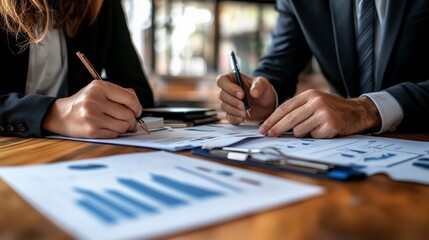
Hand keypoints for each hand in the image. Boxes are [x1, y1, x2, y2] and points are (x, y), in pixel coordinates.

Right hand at [43, 80, 142, 137]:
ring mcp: (92, 116)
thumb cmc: (84, 102)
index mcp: (99, 87)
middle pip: (128, 114)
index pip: (129, 98)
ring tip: (119, 124)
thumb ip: (119, 93)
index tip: (137, 111)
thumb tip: (137, 105)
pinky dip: (116, 132)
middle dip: (133, 120)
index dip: (137, 107)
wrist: (61, 115)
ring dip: (125, 127)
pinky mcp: (91, 130)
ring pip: (123, 126)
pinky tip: (109, 128)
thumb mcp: (99, 90)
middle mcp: (95, 100)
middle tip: (131, 121)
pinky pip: (114, 134)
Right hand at [216, 72, 275, 123]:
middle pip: (222, 95)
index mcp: (232, 78)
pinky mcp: (230, 113)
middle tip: (244, 106)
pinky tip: (243, 118)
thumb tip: (253, 93)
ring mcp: (228, 102)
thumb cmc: (263, 90)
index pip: (222, 80)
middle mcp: (227, 89)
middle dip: (234, 102)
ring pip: (224, 106)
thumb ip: (259, 86)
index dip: (229, 88)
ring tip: (246, 112)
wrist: (266, 104)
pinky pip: (228, 116)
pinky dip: (235, 118)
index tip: (241, 95)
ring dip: (235, 110)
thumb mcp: (263, 84)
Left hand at [259, 89, 381, 137]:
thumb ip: (298, 110)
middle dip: (276, 129)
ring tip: (313, 128)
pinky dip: (315, 136)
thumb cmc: (331, 109)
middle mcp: (315, 102)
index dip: (272, 119)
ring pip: (299, 130)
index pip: (284, 108)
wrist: (357, 112)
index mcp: (309, 95)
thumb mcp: (314, 102)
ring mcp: (323, 113)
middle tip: (268, 135)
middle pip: (288, 119)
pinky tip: (324, 130)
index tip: (263, 128)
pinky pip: (312, 136)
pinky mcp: (329, 125)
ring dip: (302, 133)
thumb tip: (275, 124)